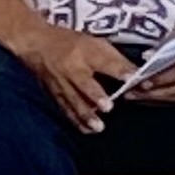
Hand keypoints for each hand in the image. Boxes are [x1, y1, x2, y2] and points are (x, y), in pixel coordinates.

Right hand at [10, 20, 141, 134]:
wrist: (36, 45)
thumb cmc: (70, 44)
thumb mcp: (94, 43)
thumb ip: (116, 60)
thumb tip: (138, 76)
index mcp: (85, 53)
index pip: (105, 61)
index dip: (119, 69)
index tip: (133, 77)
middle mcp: (72, 69)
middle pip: (84, 83)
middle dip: (95, 95)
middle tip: (107, 107)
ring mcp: (62, 83)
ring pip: (74, 100)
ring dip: (86, 114)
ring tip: (98, 126)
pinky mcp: (55, 94)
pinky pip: (66, 109)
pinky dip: (76, 120)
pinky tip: (87, 130)